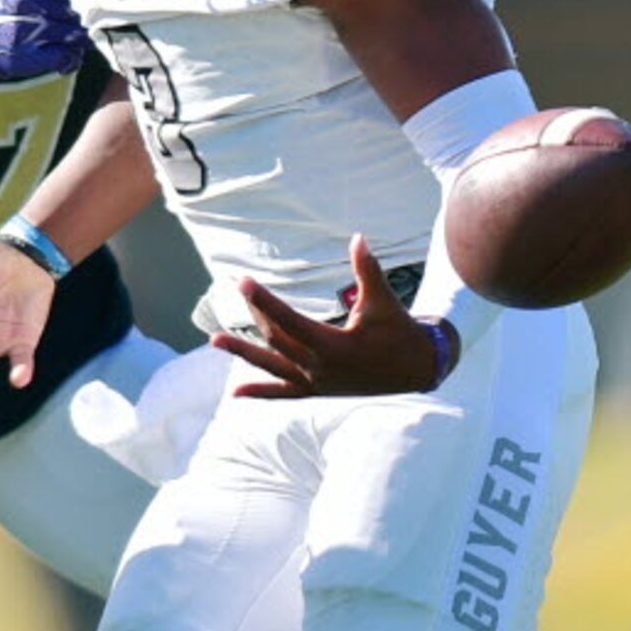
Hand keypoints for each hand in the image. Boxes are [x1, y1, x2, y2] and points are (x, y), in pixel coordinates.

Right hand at [0, 0, 87, 78]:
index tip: (98, 0)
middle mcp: (29, 2)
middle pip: (79, 11)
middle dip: (89, 18)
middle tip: (93, 24)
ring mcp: (29, 30)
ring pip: (76, 35)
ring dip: (82, 40)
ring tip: (79, 40)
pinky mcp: (27, 56)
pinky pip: (64, 57)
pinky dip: (71, 59)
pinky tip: (68, 57)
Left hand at [212, 236, 449, 399]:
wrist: (416, 369)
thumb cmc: (399, 331)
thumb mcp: (383, 301)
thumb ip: (367, 270)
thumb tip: (359, 237)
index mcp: (332, 346)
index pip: (289, 321)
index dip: (264, 301)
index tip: (244, 282)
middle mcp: (318, 368)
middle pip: (276, 339)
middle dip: (256, 313)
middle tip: (240, 289)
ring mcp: (315, 383)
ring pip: (271, 366)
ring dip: (243, 353)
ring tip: (214, 341)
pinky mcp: (317, 391)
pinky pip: (283, 393)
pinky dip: (260, 392)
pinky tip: (236, 393)